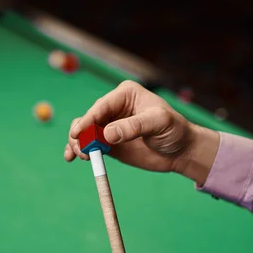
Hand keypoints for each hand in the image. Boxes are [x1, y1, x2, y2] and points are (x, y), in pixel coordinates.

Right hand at [64, 81, 218, 186]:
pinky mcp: (108, 143)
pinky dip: (79, 150)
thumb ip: (134, 127)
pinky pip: (89, 145)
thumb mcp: (158, 123)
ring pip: (84, 132)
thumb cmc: (174, 130)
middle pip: (88, 118)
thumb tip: (107, 134)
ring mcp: (109, 126)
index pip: (101, 106)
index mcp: (125, 94)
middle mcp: (113, 108)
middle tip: (81, 149)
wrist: (180, 151)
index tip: (78, 132)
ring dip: (77, 143)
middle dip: (80, 133)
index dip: (88, 119)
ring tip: (79, 155)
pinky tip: (72, 157)